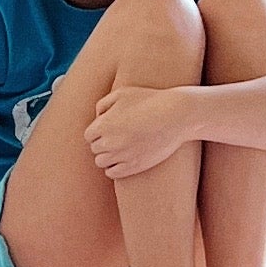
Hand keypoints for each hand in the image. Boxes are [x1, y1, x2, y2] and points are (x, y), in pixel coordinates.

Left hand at [83, 83, 199, 182]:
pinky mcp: (134, 166)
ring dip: (107, 156)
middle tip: (118, 137)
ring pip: (101, 162)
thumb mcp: (123, 93)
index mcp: (104, 124)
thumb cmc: (150, 100)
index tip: (109, 129)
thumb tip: (97, 118)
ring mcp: (121, 156)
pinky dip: (114, 168)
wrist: (176, 115)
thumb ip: (103, 104)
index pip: (89, 135)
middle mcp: (109, 142)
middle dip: (103, 143)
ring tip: (120, 149)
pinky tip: (124, 159)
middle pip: (95, 149)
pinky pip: (112, 173)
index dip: (98, 132)